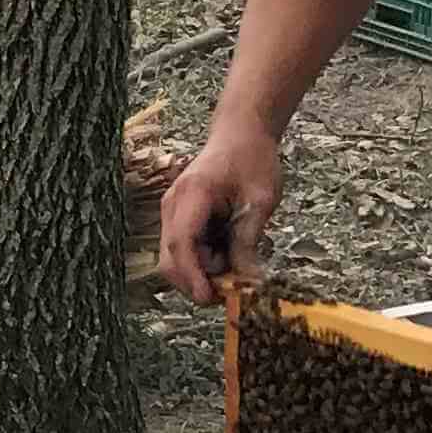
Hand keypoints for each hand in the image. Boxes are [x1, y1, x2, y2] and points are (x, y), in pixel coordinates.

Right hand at [159, 118, 282, 304]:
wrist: (240, 134)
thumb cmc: (252, 159)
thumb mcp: (261, 200)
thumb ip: (248, 240)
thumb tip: (245, 281)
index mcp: (193, 194)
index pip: (182, 243)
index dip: (193, 276)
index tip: (211, 297)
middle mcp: (173, 205)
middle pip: (170, 259)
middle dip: (196, 282)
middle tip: (232, 290)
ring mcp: (172, 212)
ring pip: (175, 260)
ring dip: (201, 273)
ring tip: (236, 265)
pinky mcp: (178, 219)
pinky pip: (183, 251)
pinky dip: (203, 262)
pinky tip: (228, 255)